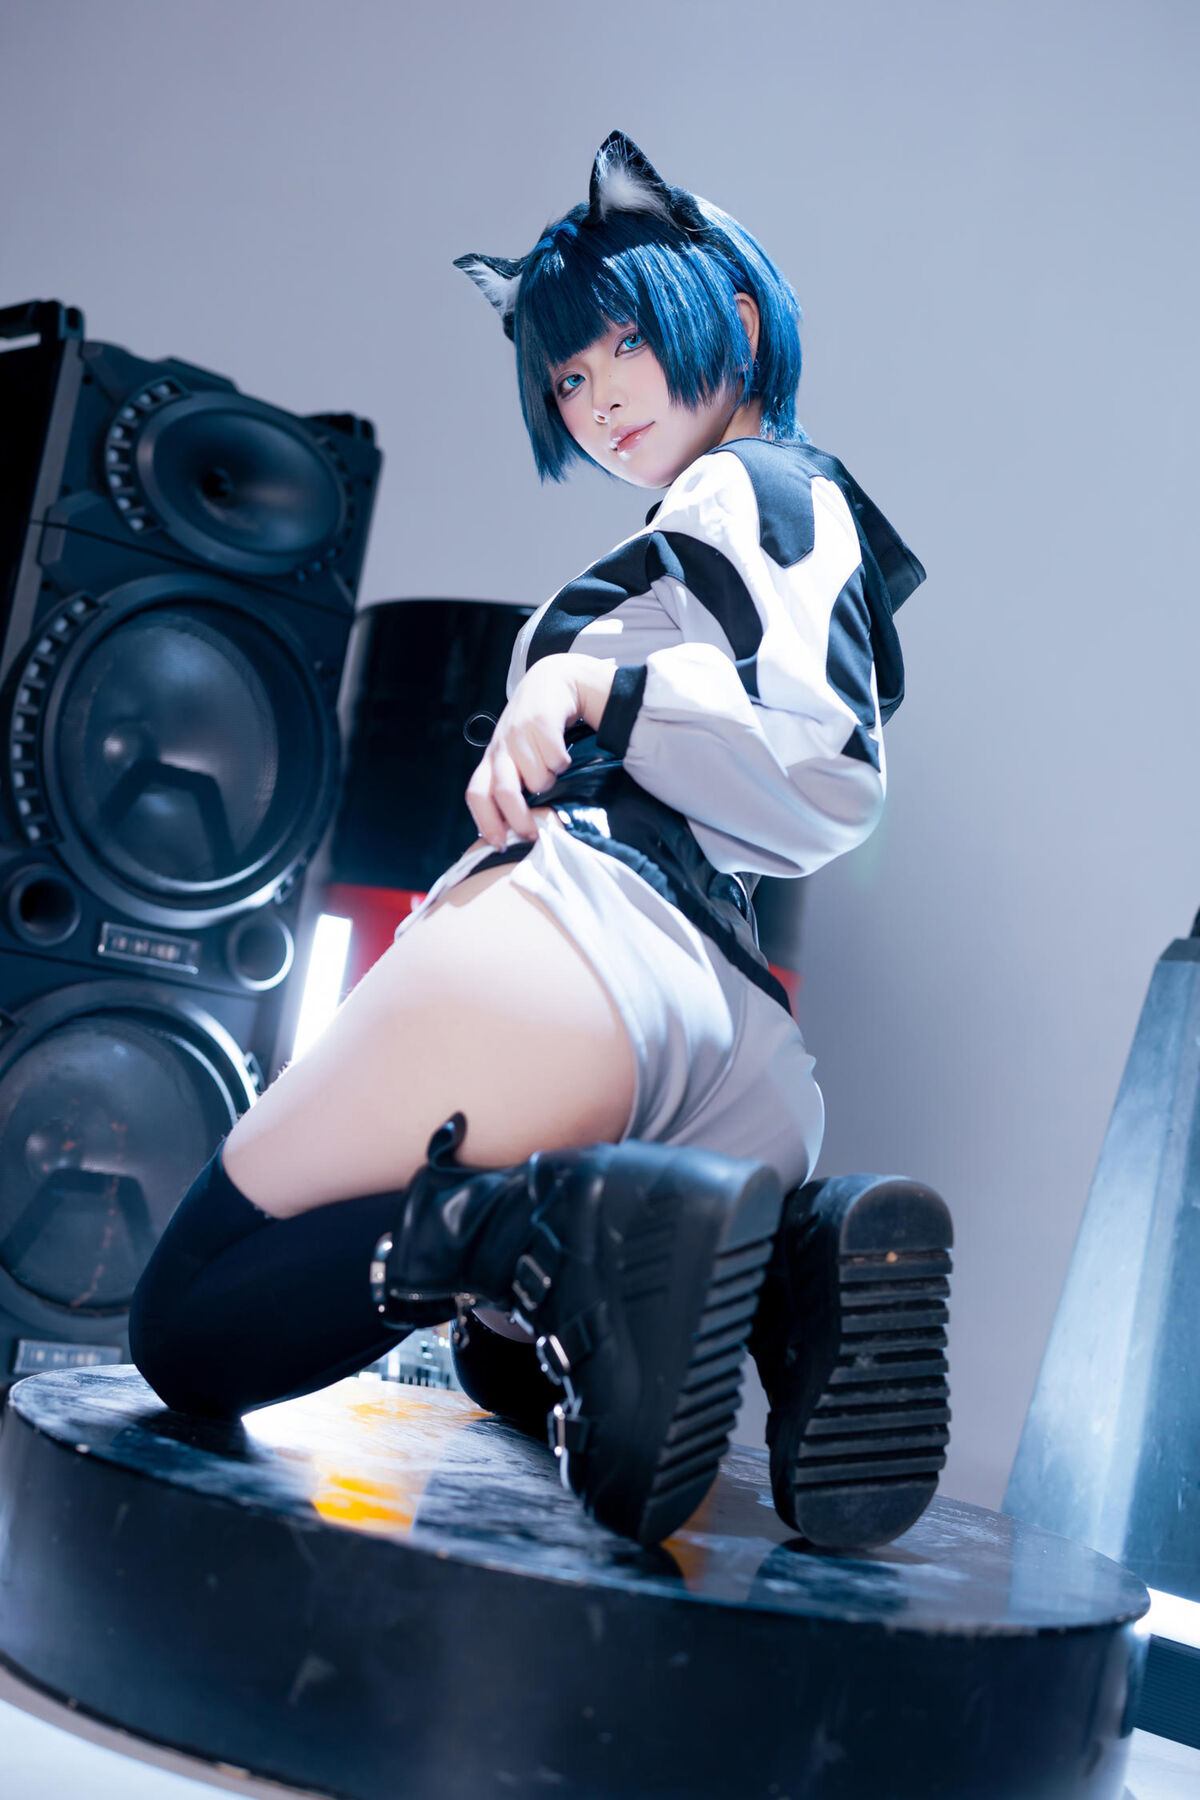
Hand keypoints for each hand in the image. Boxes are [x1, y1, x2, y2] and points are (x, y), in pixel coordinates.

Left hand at [466, 652, 615, 848]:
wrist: (554, 680)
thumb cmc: (535, 728)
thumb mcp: (518, 754)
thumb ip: (514, 784)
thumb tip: (516, 829)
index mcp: (491, 759)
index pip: (476, 794)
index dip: (485, 821)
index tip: (499, 844)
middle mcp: (501, 747)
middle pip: (503, 791)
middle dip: (518, 818)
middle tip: (534, 832)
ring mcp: (519, 733)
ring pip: (537, 778)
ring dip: (550, 779)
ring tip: (552, 767)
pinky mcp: (539, 720)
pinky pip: (555, 759)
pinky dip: (562, 761)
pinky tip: (561, 751)